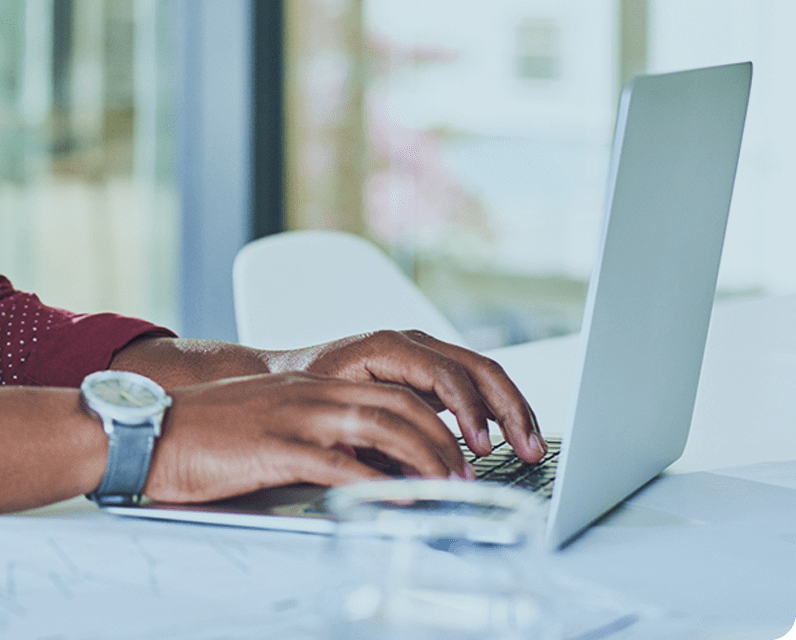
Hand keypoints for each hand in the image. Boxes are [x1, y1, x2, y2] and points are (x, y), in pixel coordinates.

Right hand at [144, 369, 476, 503]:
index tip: (457, 455)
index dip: (433, 422)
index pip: (390, 393)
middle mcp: (309, 396)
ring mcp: (293, 418)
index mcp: (309, 390)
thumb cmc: (203, 437)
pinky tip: (395, 499)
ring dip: (423, 457)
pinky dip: (374, 481)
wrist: (149, 429)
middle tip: (467, 475)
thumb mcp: (267, 427)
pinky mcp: (273, 448)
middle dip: (443, 440)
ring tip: (447, 488)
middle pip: (396, 405)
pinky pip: (336, 462)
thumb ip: (311, 440)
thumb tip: (357, 474)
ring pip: (379, 426)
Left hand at [277, 329, 545, 463]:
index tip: (483, 448)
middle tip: (529, 449)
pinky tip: (512, 436)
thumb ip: (381, 444)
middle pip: (475, 367)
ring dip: (512, 408)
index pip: (445, 374)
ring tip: (532, 446)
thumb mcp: (341, 418)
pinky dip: (497, 408)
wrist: (287, 375)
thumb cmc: (310, 396)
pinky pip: (473, 382)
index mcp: (388, 347)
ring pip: (482, 372)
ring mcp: (422, 351)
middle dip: (508, 408)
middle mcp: (410, 343)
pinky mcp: (428, 369)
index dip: (470, 411)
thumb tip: (422, 476)